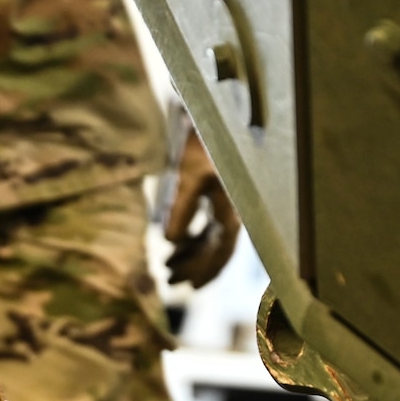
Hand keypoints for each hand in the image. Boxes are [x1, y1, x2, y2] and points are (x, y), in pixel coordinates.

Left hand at [161, 127, 239, 288]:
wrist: (210, 112)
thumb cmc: (203, 142)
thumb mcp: (189, 176)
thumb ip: (180, 209)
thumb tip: (170, 241)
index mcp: (232, 210)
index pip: (221, 250)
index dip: (207, 271)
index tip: (188, 287)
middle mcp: (233, 210)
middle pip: (215, 250)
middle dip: (194, 267)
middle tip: (169, 280)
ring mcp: (225, 204)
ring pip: (209, 240)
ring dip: (190, 255)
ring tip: (166, 266)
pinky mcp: (215, 195)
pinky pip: (206, 226)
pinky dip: (191, 238)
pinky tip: (173, 245)